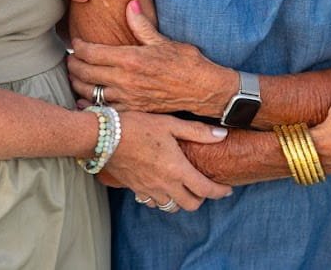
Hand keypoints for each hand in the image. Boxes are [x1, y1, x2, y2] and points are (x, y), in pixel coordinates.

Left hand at [68, 0, 229, 115]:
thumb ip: (142, 25)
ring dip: (78, 84)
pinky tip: (86, 100)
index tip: (75, 42)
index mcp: (130, 59)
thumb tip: (130, 4)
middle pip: (84, 73)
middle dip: (73, 65)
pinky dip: (91, 104)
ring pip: (89, 93)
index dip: (78, 46)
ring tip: (75, 77)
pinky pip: (103, 109)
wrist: (203, 90)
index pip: (91, 52)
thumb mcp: (163, 41)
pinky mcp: (132, 111)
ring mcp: (127, 98)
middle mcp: (125, 80)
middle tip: (70, 59)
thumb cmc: (186, 63)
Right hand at [104, 111, 232, 210]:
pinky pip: (153, 203)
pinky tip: (163, 186)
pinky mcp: (135, 189)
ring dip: (181, 200)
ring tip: (185, 187)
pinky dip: (162, 199)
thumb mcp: (170, 124)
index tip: (227, 189)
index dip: (219, 192)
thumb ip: (197, 132)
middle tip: (205, 186)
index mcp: (177, 169)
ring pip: (171, 206)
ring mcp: (149, 189)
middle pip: (190, 205)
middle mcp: (164, 185)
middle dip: (202, 199)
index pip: (205, 190)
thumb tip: (222, 135)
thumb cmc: (137, 127)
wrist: (104, 137)